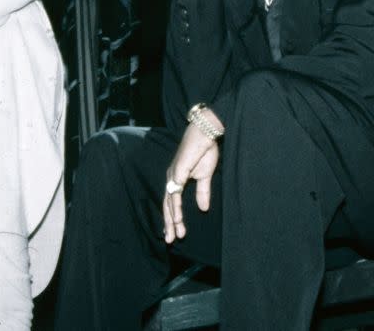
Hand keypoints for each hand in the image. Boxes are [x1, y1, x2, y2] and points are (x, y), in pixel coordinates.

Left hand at [163, 109, 223, 242]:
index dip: (173, 217)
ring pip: (170, 202)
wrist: (205, 133)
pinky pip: (175, 193)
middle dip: (169, 224)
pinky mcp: (178, 172)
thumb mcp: (205, 176)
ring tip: (175, 234)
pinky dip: (176, 207)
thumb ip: (203, 192)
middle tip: (170, 240)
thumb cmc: (204, 150)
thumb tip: (203, 208)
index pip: (172, 202)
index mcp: (176, 178)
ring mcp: (173, 175)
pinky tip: (177, 218)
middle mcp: (171, 177)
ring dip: (172, 220)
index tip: (175, 232)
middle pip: (167, 205)